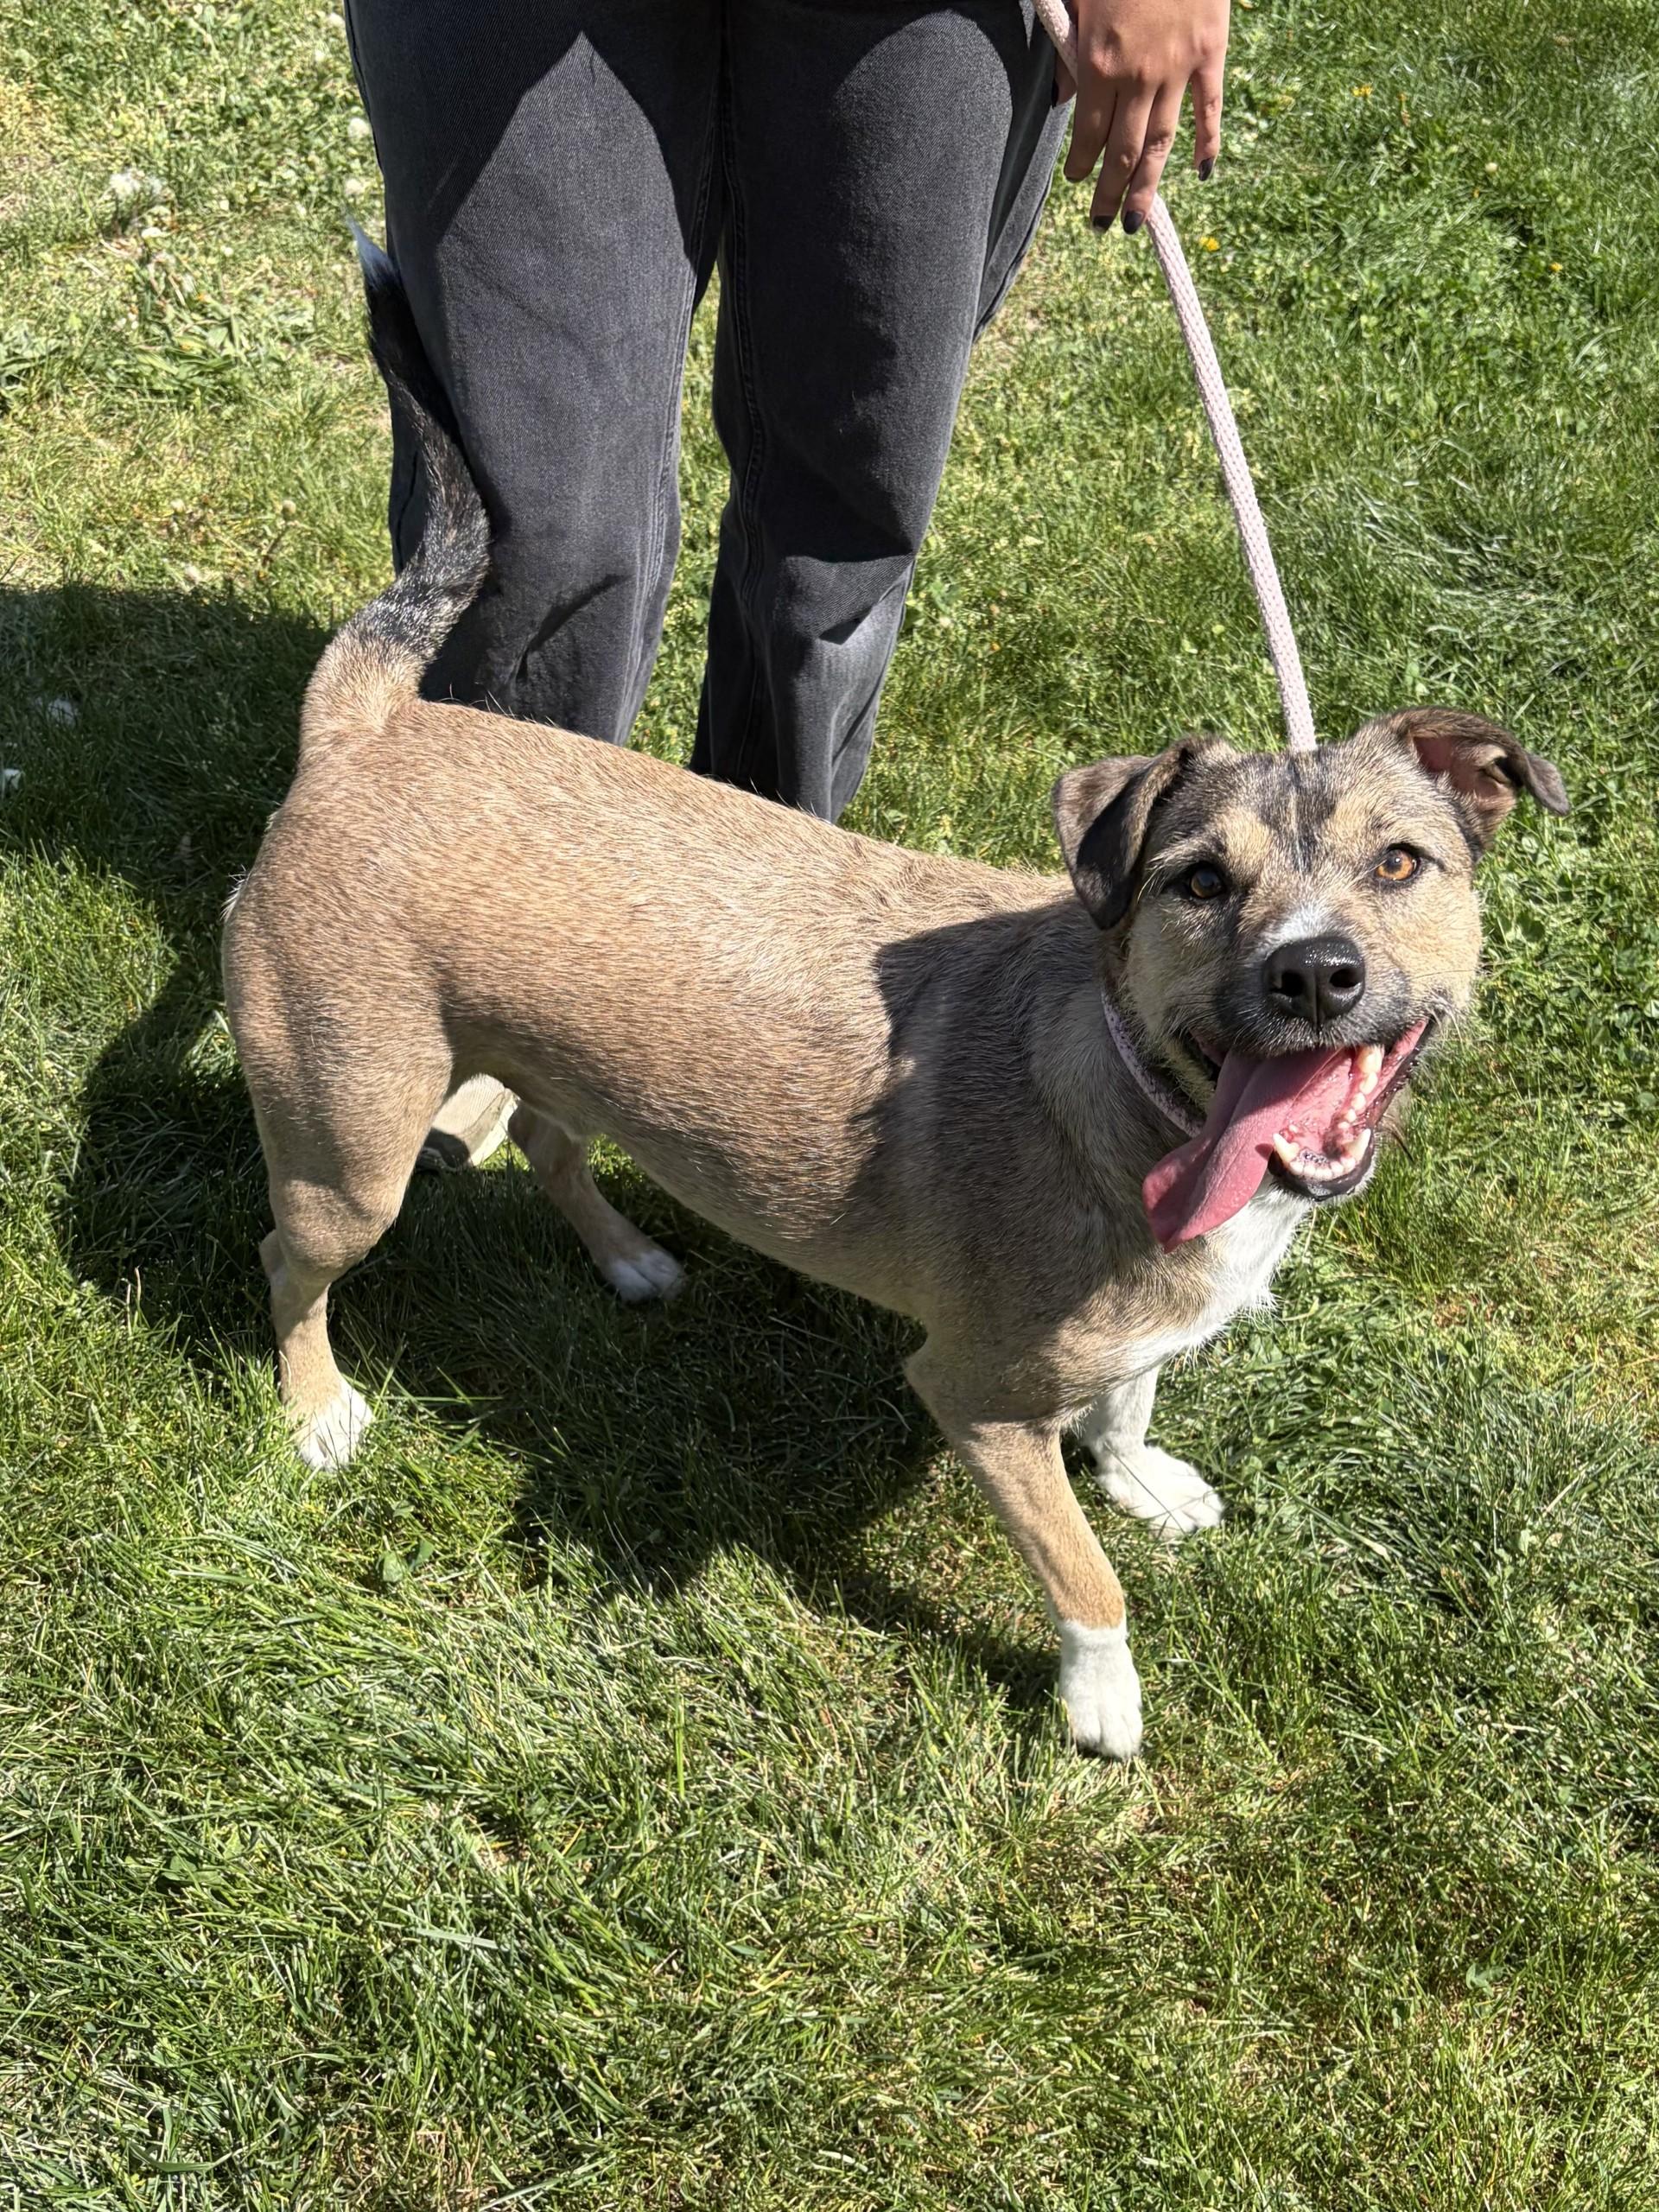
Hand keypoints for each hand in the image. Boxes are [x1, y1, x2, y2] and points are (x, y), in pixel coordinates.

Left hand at [1054, 0, 1228, 231]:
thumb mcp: (1076, 0)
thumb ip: (1066, 49)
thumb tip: (1062, 101)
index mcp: (1099, 63)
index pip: (1088, 135)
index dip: (1082, 165)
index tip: (1077, 182)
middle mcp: (1138, 77)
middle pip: (1122, 153)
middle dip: (1110, 194)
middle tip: (1102, 225)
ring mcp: (1178, 69)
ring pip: (1161, 144)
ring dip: (1147, 188)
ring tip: (1136, 224)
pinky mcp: (1211, 53)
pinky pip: (1209, 109)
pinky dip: (1208, 144)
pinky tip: (1201, 174)